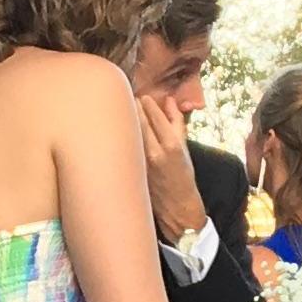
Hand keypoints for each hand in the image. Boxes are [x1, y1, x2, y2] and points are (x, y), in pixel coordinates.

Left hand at [136, 82, 207, 241]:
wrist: (176, 205)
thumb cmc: (183, 175)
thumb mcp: (183, 147)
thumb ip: (176, 123)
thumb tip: (169, 101)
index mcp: (171, 144)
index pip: (155, 116)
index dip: (148, 104)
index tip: (143, 96)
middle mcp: (155, 152)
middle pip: (139, 122)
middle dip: (133, 108)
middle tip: (128, 97)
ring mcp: (141, 161)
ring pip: (130, 133)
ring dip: (127, 120)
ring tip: (122, 109)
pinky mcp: (131, 169)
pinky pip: (125, 147)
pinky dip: (123, 136)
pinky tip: (118, 129)